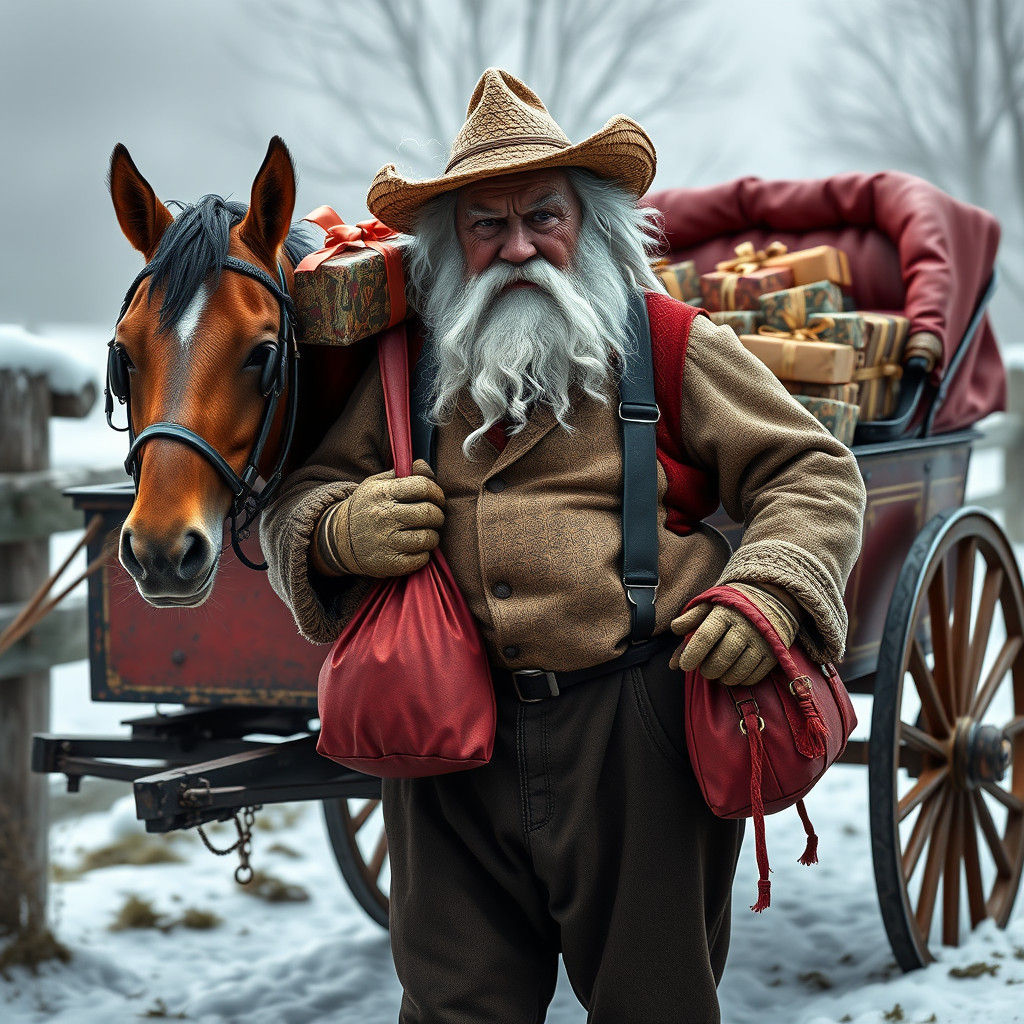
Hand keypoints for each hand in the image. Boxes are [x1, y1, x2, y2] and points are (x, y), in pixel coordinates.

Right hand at [315, 459, 444, 578]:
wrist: (339, 539)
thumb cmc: (366, 507)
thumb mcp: (377, 484)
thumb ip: (404, 473)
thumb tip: (425, 466)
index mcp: (382, 493)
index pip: (422, 486)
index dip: (436, 492)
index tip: (437, 498)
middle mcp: (383, 516)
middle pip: (428, 513)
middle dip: (438, 515)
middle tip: (434, 517)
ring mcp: (386, 541)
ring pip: (428, 537)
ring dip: (433, 536)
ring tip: (426, 533)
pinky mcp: (389, 563)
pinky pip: (421, 558)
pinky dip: (424, 554)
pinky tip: (416, 548)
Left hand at [668, 582, 797, 686]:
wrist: (770, 596)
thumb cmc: (730, 604)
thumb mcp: (707, 606)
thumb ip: (688, 627)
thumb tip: (673, 660)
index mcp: (724, 612)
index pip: (704, 637)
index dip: (691, 655)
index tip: (685, 665)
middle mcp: (744, 627)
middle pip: (720, 659)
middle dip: (707, 670)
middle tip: (704, 668)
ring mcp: (761, 641)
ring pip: (737, 672)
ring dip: (723, 677)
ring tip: (718, 671)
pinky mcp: (774, 654)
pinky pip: (754, 677)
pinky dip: (741, 680)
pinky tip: (734, 672)